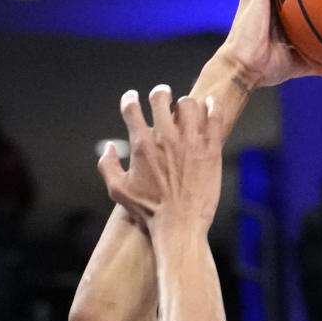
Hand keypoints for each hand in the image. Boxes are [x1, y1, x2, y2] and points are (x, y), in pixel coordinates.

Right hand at [98, 87, 222, 235]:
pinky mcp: (211, 150)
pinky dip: (211, 106)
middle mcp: (165, 138)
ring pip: (188, 103)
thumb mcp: (118, 191)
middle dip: (159, 93)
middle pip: (160, 97)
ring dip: (184, 103)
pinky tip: (209, 105)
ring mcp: (190, 142)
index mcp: (141, 145)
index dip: (129, 99)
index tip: (132, 98)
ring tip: (185, 109)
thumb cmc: (149, 213)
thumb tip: (108, 147)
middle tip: (163, 96)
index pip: (131, 108)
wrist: (180, 227)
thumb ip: (108, 166)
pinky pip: (214, 117)